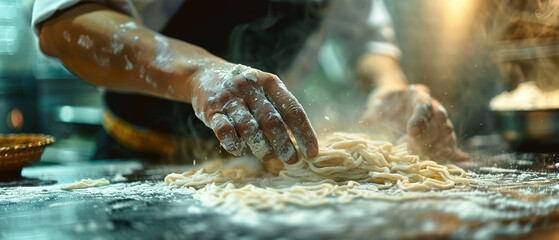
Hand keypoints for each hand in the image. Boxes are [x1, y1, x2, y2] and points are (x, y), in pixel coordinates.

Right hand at [190, 61, 317, 163]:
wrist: (203, 73)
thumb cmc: (243, 89)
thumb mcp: (264, 90)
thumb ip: (280, 110)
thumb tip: (300, 142)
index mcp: (270, 82)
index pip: (293, 109)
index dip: (304, 132)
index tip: (312, 152)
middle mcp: (251, 88)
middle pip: (272, 120)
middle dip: (284, 144)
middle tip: (292, 160)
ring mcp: (230, 98)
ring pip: (249, 127)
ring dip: (261, 147)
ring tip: (269, 157)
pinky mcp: (211, 110)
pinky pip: (224, 130)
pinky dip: (233, 143)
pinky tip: (239, 150)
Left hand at [361, 84, 466, 160]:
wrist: (394, 102)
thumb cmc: (385, 103)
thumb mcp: (376, 105)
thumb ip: (372, 113)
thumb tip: (366, 121)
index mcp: (417, 94)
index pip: (423, 104)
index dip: (420, 119)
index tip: (412, 133)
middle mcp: (433, 105)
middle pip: (439, 119)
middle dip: (428, 136)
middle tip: (414, 150)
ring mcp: (439, 119)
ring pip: (446, 131)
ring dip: (439, 146)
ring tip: (427, 159)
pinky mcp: (441, 133)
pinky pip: (449, 141)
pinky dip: (448, 152)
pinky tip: (446, 161)